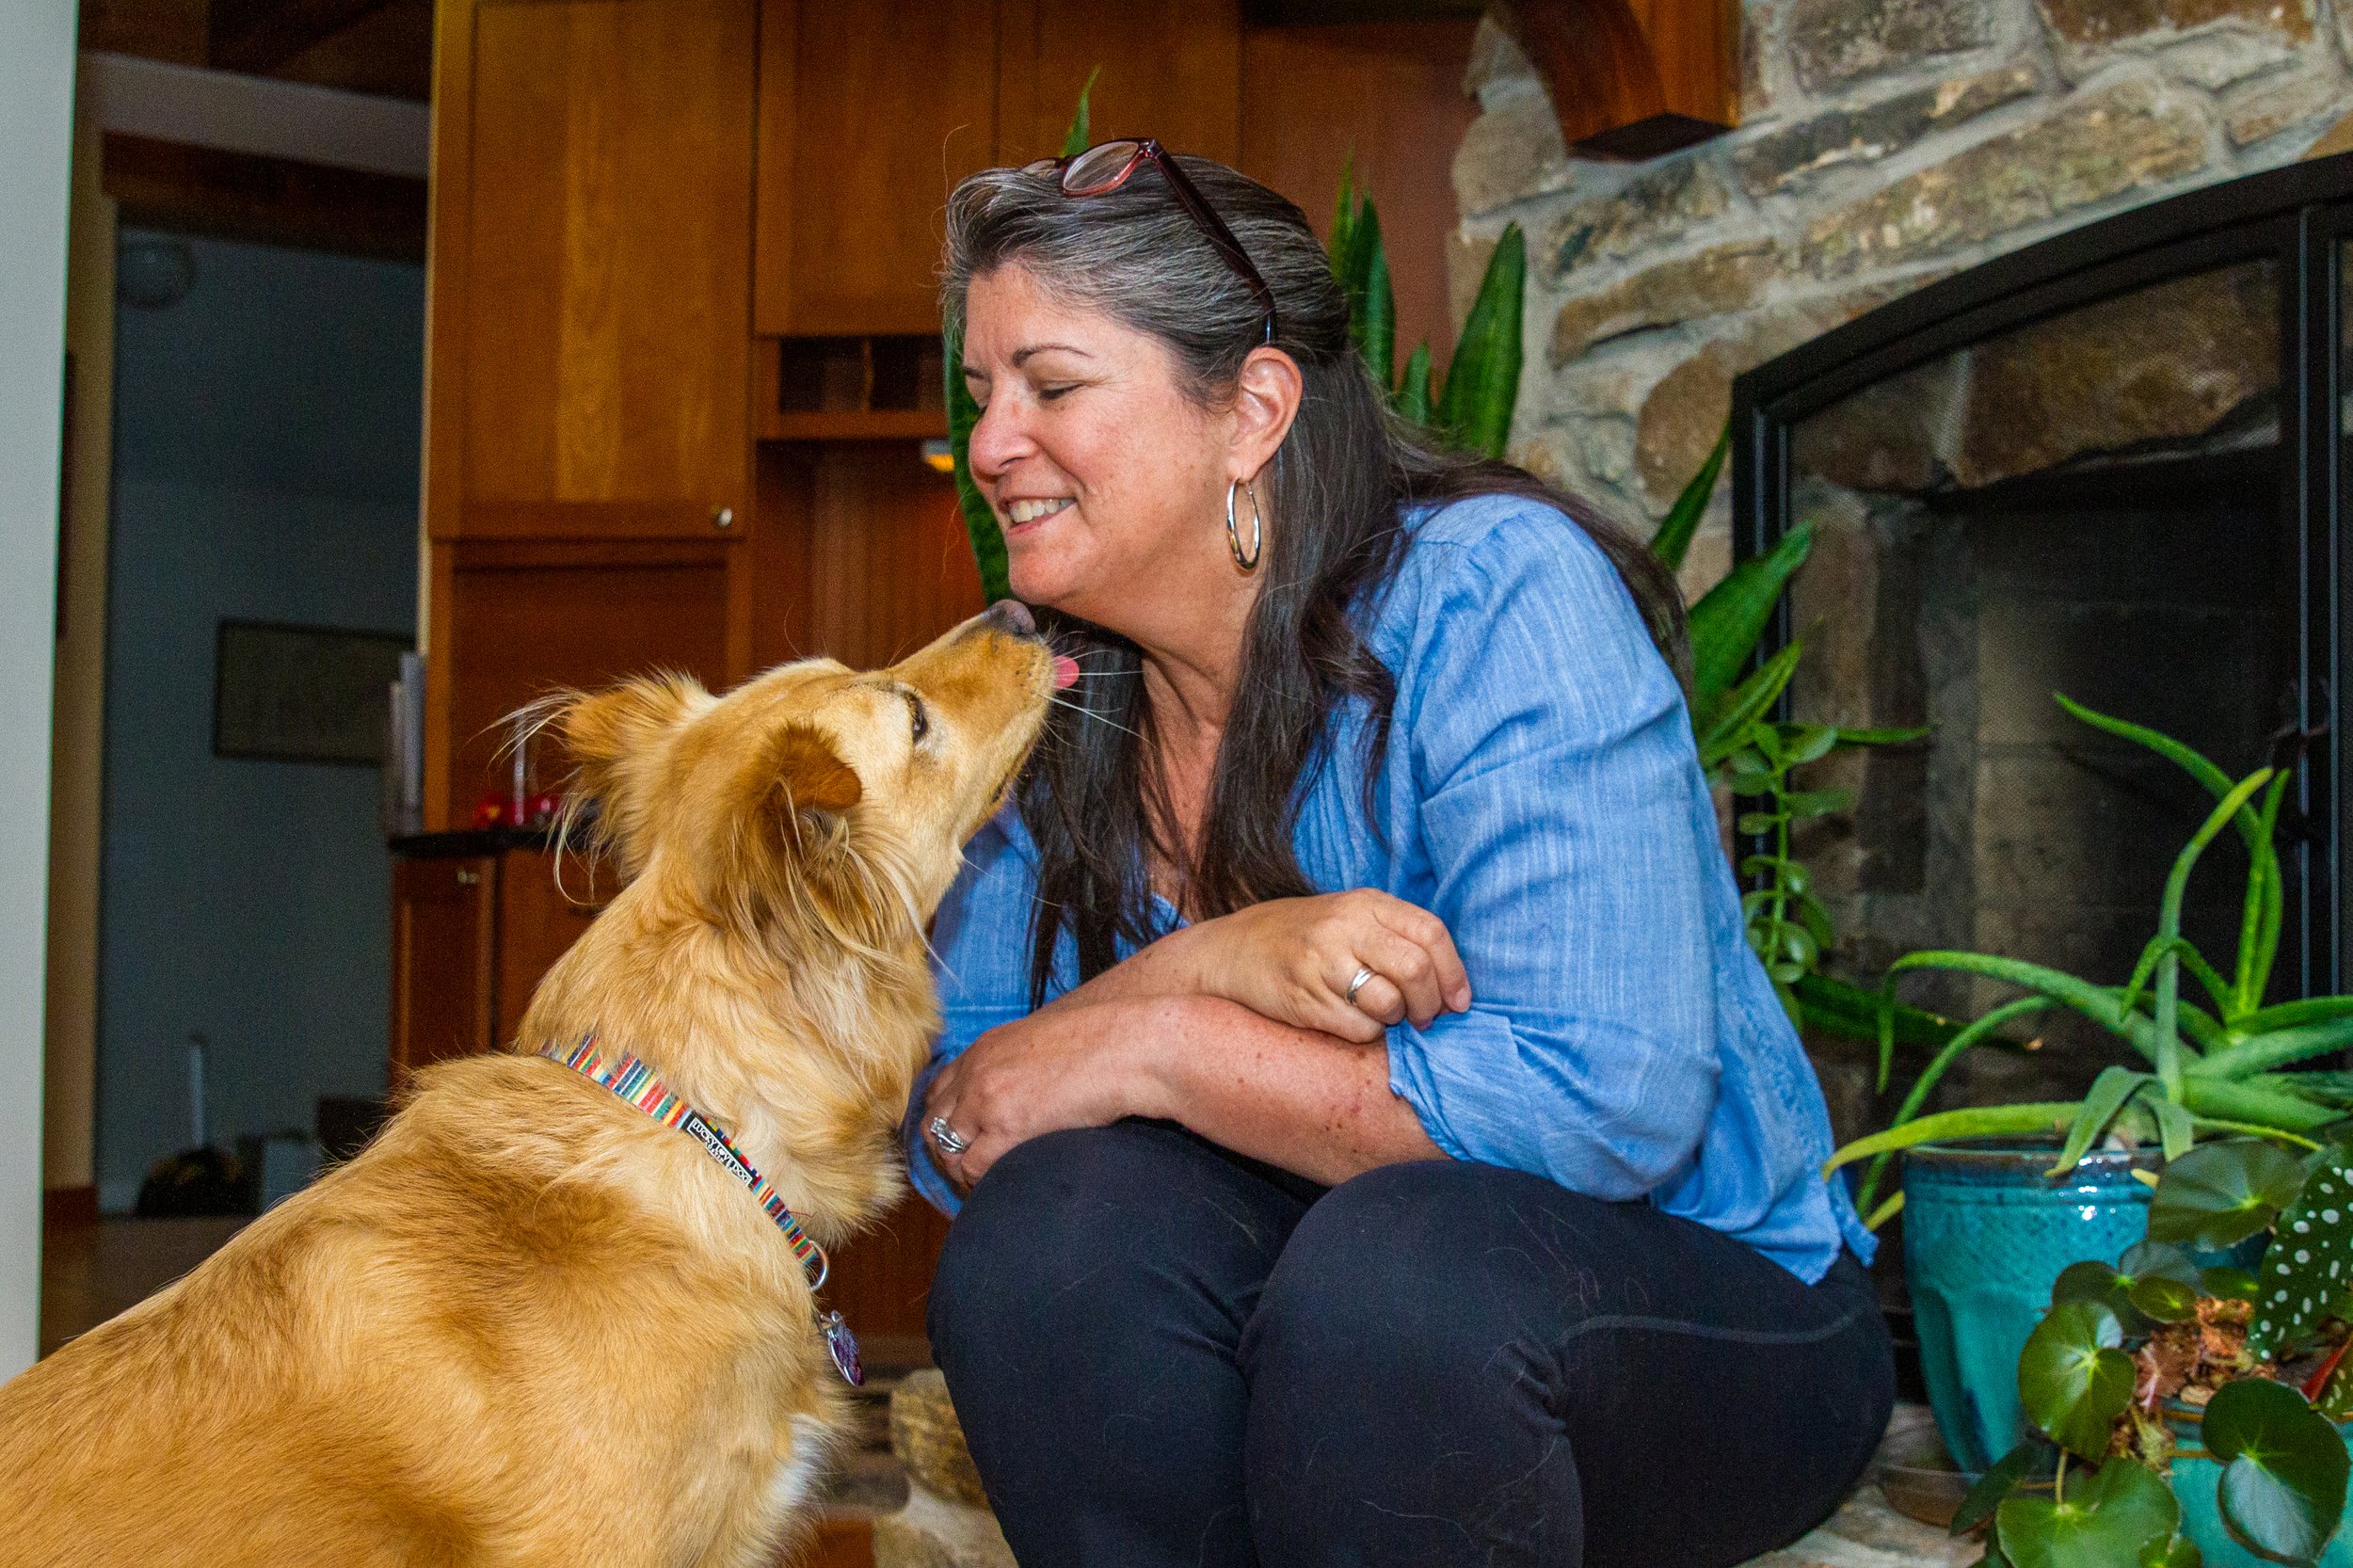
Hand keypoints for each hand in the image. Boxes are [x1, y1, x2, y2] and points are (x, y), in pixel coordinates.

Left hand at [921, 1001, 1160, 1190]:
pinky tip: (998, 1190)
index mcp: (985, 1048)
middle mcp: (976, 1071)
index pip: (940, 1090)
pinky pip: (974, 1168)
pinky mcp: (1007, 1126)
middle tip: (966, 1175)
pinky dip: (980, 1184)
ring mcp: (987, 1098)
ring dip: (962, 1174)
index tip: (959, 1143)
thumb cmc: (1105, 1044)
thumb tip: (1026, 1100)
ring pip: (949, 1150)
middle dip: (945, 1153)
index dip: (945, 1122)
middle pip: (934, 1122)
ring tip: (983, 1189)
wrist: (1129, 1044)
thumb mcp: (1046, 1046)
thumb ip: (1022, 1068)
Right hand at [1182, 889, 1470, 1043]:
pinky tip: (1351, 1023)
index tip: (1459, 1002)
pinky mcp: (1303, 998)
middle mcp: (1344, 927)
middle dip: (1429, 1004)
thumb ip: (1396, 936)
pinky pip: (1358, 1029)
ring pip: (1388, 1003)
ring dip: (1396, 1020)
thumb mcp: (1350, 918)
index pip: (1431, 933)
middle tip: (1423, 1019)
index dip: (1454, 973)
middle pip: (1415, 969)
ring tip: (1384, 1017)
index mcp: (1365, 903)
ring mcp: (1321, 962)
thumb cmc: (1305, 938)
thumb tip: (1449, 984)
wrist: (1233, 950)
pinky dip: (1365, 1034)